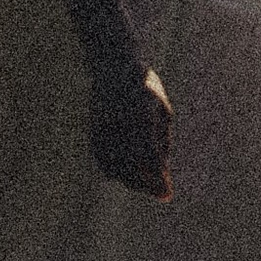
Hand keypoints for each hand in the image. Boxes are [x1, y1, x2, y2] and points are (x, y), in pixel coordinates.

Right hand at [88, 63, 173, 198]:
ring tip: (147, 183)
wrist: (112, 65)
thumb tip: (160, 172)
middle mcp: (118, 122)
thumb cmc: (145, 88)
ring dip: (131, 180)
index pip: (148, 156)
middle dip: (146, 184)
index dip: (157, 178)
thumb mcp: (161, 110)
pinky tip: (128, 173)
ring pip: (114, 166)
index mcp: (140, 114)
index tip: (167, 195)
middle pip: (130, 166)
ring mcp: (102, 126)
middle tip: (161, 192)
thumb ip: (161, 140)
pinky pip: (102, 159)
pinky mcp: (93, 129)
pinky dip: (115, 171)